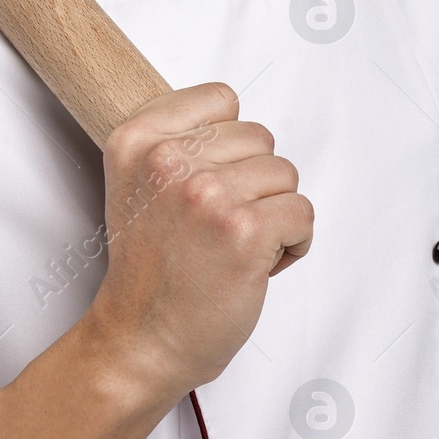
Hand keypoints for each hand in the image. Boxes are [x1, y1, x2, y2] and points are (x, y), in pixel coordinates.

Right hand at [85, 81, 313, 399]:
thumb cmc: (148, 270)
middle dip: (253, 181)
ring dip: (274, 212)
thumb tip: (230, 121)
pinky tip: (259, 262)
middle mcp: (168, 160)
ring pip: (285, 173)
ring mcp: (208, 194)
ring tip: (237, 244)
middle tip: (220, 224)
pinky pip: (302, 212)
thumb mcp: (135, 183)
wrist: (142, 340)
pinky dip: (293, 242)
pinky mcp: (245, 232)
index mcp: (137, 140)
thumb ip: (173, 140)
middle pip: (259, 137)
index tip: (209, 179)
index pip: (221, 99)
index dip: (228, 144)